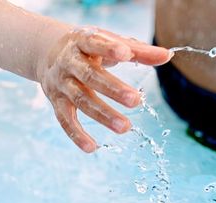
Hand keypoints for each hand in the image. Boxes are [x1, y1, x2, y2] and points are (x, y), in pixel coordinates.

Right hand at [38, 26, 171, 152]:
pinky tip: (92, 148)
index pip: (94, 43)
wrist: (48, 53)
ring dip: (102, 115)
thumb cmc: (87, 48)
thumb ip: (137, 51)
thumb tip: (167, 56)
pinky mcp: (57, 102)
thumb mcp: (108, 42)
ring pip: (80, 100)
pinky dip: (76, 135)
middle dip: (112, 89)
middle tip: (135, 101)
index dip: (108, 48)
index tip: (126, 54)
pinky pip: (65, 120)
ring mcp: (61, 84)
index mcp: (82, 42)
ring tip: (124, 127)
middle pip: (89, 76)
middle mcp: (69, 63)